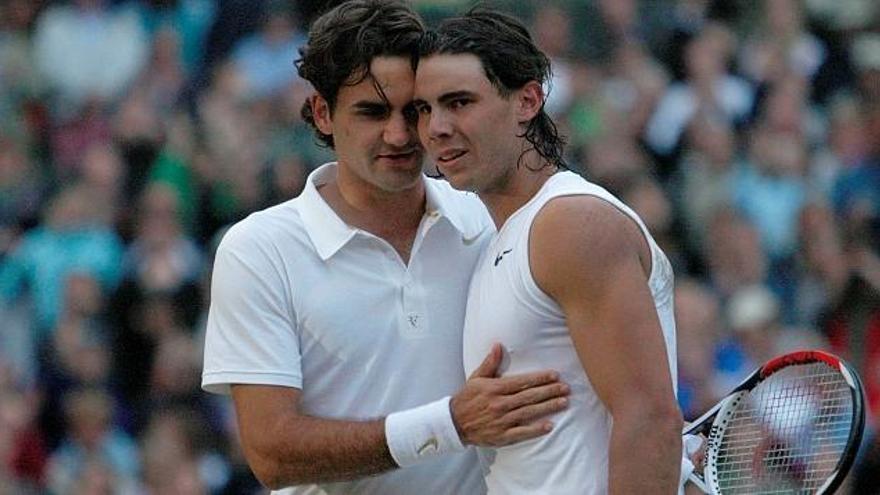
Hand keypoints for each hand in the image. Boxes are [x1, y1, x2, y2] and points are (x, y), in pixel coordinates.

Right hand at [450, 344, 568, 446]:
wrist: (454, 423)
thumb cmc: (467, 398)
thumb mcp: (476, 378)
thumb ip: (490, 363)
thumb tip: (498, 345)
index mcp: (495, 388)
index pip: (522, 382)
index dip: (539, 378)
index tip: (554, 375)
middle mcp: (500, 403)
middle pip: (529, 396)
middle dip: (549, 391)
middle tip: (566, 388)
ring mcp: (502, 420)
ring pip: (529, 412)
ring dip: (547, 407)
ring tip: (563, 402)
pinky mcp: (502, 435)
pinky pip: (522, 432)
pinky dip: (536, 429)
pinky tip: (549, 425)